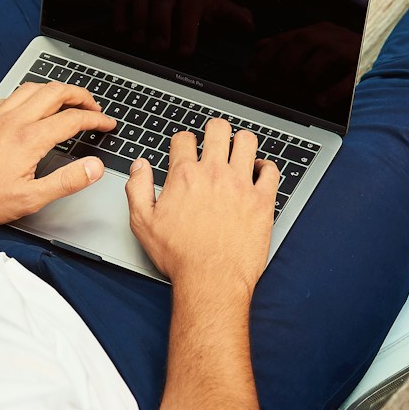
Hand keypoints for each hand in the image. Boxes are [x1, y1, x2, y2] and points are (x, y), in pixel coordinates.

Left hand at [0, 82, 116, 226]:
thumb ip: (66, 182)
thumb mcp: (28, 199)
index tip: (107, 124)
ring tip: (68, 101)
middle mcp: (13, 120)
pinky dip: (31, 94)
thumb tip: (93, 167)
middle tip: (93, 107)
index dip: (96, 119)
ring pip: (33, 87)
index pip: (73, 119)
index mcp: (29, 139)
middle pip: (56, 92)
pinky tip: (31, 105)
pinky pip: (12, 94)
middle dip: (81, 95)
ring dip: (56, 89)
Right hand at [113, 0, 253, 54]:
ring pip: (140, 5)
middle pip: (161, 7)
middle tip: (159, 49)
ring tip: (141, 43)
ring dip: (139, 26)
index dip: (187, 33)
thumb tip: (250, 25)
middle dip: (160, 29)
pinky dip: (120, 17)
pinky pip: (121, 2)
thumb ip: (232, 16)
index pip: (189, 12)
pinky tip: (123, 32)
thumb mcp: (214, 4)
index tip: (184, 53)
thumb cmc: (192, 0)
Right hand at [125, 118, 279, 288]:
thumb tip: (139, 166)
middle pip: (218, 129)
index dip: (183, 141)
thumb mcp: (143, 223)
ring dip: (242, 142)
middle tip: (215, 139)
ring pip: (247, 141)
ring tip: (239, 150)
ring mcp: (241, 185)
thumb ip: (137, 189)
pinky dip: (267, 167)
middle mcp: (214, 174)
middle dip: (215, 130)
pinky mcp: (262, 200)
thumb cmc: (180, 256)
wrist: (211, 279)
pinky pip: (272, 170)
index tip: (186, 149)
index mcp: (185, 176)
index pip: (184, 139)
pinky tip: (260, 172)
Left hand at [247, 21, 358, 112]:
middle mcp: (331, 35)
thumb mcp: (313, 46)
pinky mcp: (362, 67)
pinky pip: (346, 79)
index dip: (265, 58)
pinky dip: (331, 92)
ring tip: (293, 95)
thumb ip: (287, 45)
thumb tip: (259, 47)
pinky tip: (319, 102)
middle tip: (270, 88)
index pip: (285, 39)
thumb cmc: (341, 55)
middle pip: (300, 45)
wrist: (378, 54)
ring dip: (303, 79)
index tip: (250, 75)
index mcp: (316, 31)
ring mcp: (348, 49)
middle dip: (280, 67)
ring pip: (321, 59)